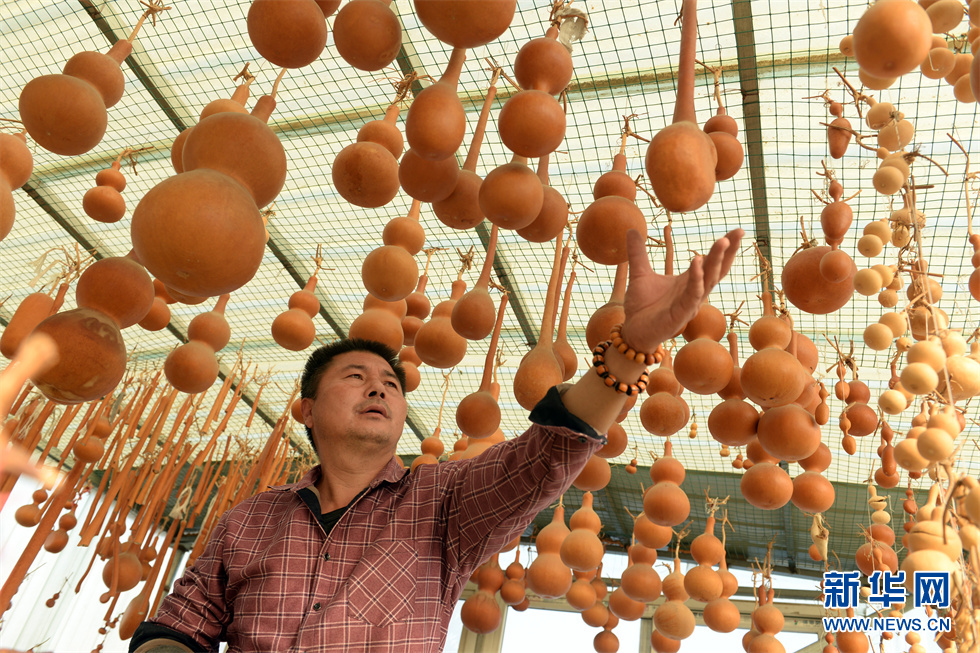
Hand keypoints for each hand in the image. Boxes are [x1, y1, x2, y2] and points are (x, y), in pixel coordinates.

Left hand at [620, 227, 743, 352]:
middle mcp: (694, 292)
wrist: (633, 332)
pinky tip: (698, 263)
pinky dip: (697, 279)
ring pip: (709, 280)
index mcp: (688, 281)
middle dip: (728, 251)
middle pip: (717, 269)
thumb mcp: (639, 274)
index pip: (711, 262)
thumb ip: (637, 253)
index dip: (724, 247)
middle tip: (739, 232)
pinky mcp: (682, 314)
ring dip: (715, 261)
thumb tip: (631, 230)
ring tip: (722, 241)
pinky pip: (693, 295)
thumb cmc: (641, 307)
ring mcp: (690, 304)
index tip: (737, 231)